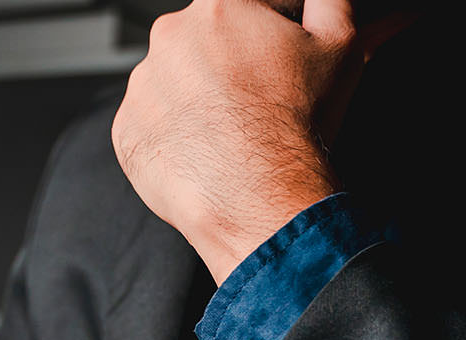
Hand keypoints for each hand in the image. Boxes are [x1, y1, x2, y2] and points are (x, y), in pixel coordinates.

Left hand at [111, 0, 409, 282]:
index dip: (276, 33)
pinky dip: (175, 134)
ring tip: (233, 128)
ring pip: (175, 82)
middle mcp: (169, 37)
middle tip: (261, 99)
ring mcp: (142, 86)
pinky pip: (151, 124)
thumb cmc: (295, 124)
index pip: (252, 7)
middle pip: (208, 43)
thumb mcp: (339, 44)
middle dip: (234, 64)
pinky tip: (206, 148)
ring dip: (201, 98)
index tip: (283, 59)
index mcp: (218, 4)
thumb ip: (329, 2)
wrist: (258, 195)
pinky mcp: (126, 130)